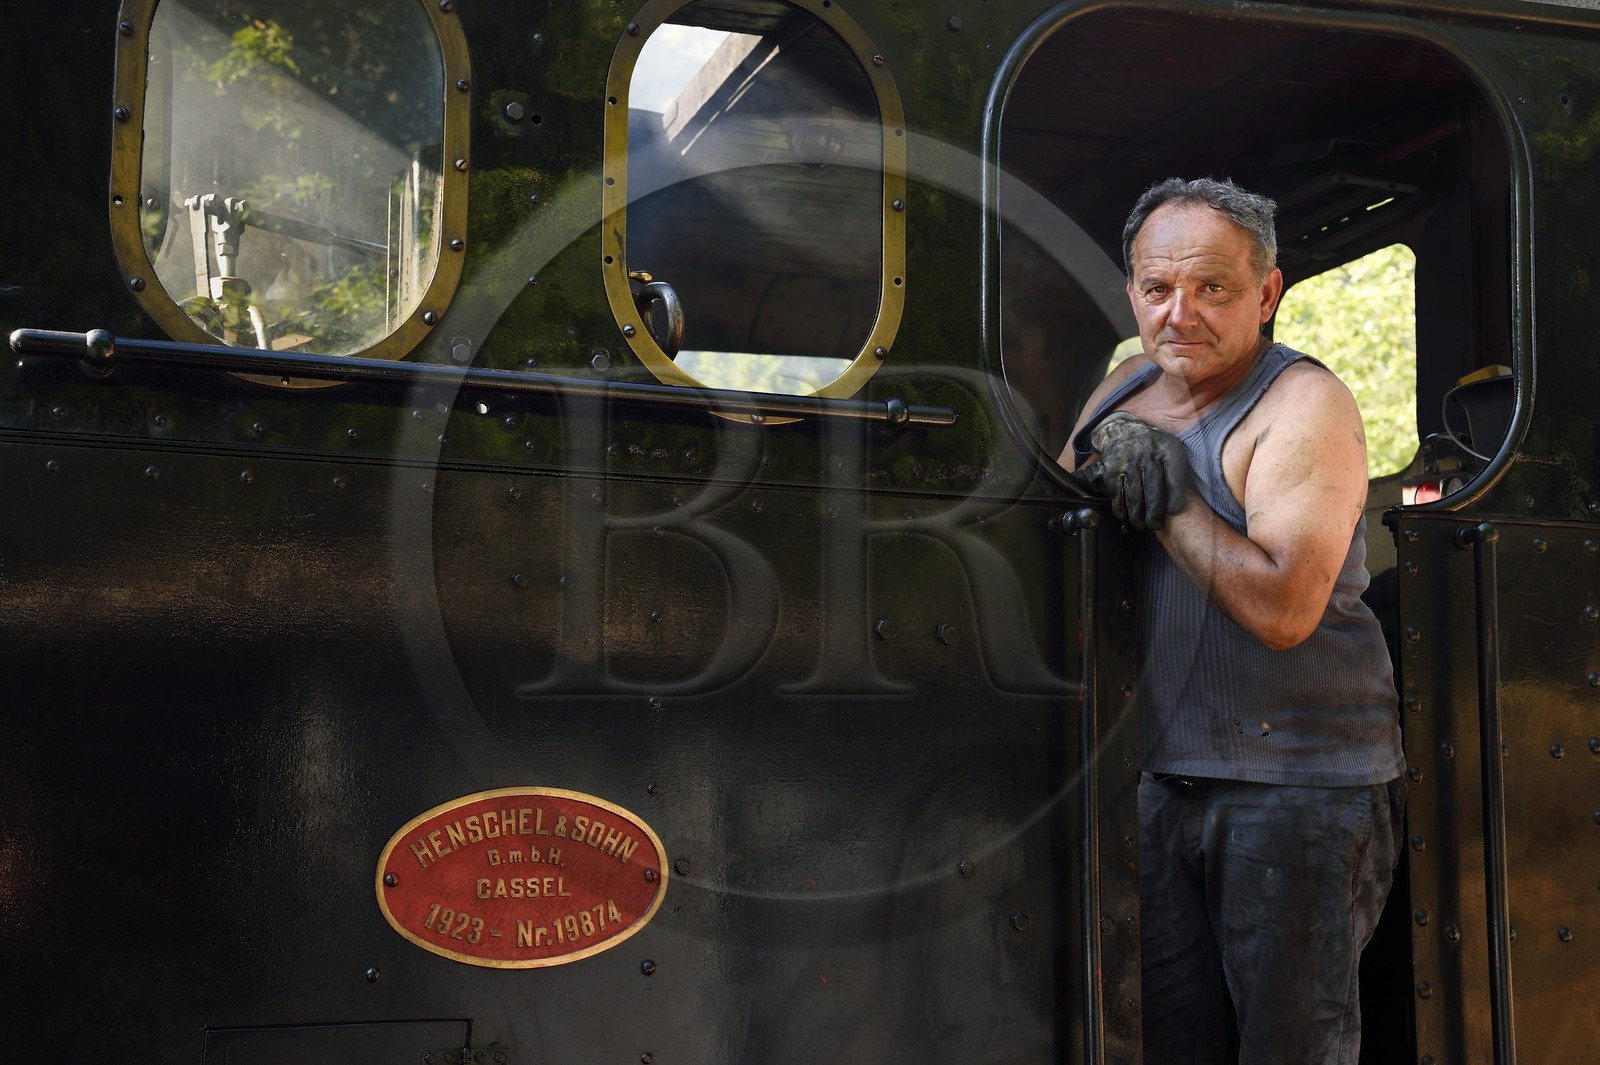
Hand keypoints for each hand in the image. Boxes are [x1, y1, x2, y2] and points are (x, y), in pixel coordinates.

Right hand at [1088, 412, 1189, 529]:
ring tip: (1140, 525)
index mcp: (1168, 450)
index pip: (1174, 478)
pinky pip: (1116, 492)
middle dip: (1155, 512)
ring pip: (1134, 494)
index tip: (1174, 512)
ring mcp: (1128, 461)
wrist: (1123, 430)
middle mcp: (1148, 454)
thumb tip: (1183, 505)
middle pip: (1153, 490)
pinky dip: (1119, 507)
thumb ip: (1180, 472)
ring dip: (1137, 514)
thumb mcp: (1172, 450)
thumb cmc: (1154, 448)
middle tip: (1155, 525)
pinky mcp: (1112, 468)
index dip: (1175, 498)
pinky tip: (1123, 515)